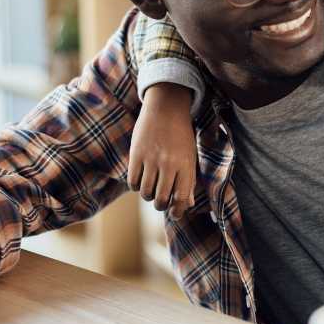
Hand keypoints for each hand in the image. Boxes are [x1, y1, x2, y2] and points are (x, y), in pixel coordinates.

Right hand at [128, 83, 197, 216]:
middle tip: (161, 202)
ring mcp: (151, 159)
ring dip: (148, 196)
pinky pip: (133, 181)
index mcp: (186, 166)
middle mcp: (169, 164)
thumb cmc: (181, 135)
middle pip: (162, 199)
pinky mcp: (136, 154)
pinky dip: (136, 186)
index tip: (175, 215)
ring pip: (146, 193)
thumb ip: (189, 181)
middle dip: (161, 206)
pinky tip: (141, 181)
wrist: (166, 108)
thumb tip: (186, 205)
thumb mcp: (190, 156)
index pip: (181, 199)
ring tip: (151, 191)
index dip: (177, 212)